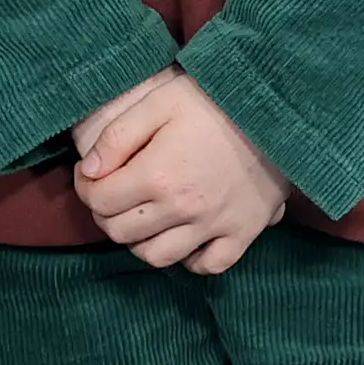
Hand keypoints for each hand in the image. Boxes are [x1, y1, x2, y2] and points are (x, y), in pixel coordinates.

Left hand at [72, 70, 291, 274]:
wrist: (276, 106)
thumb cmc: (215, 99)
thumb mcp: (158, 102)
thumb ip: (116, 137)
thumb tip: (88, 170)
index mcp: (157, 174)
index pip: (99, 202)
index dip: (87, 189)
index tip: (92, 176)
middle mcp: (182, 208)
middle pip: (121, 233)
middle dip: (106, 215)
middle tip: (113, 195)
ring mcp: (214, 225)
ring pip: (158, 257)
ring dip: (140, 241)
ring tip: (143, 218)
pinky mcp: (243, 232)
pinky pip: (208, 265)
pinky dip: (190, 259)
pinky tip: (184, 237)